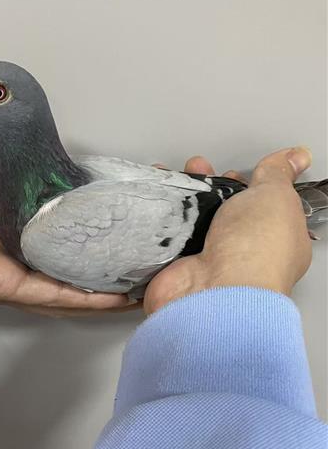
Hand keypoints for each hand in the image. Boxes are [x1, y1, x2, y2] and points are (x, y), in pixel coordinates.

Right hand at [145, 147, 312, 313]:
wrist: (213, 291)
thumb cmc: (254, 250)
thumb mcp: (275, 196)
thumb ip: (278, 174)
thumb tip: (297, 157)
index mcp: (273, 238)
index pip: (259, 205)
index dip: (245, 184)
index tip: (232, 170)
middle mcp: (240, 252)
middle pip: (220, 210)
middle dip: (205, 185)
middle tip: (195, 169)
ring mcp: (207, 260)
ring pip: (190, 221)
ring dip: (178, 198)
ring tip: (169, 179)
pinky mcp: (177, 266)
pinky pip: (164, 236)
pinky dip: (155, 218)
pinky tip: (151, 201)